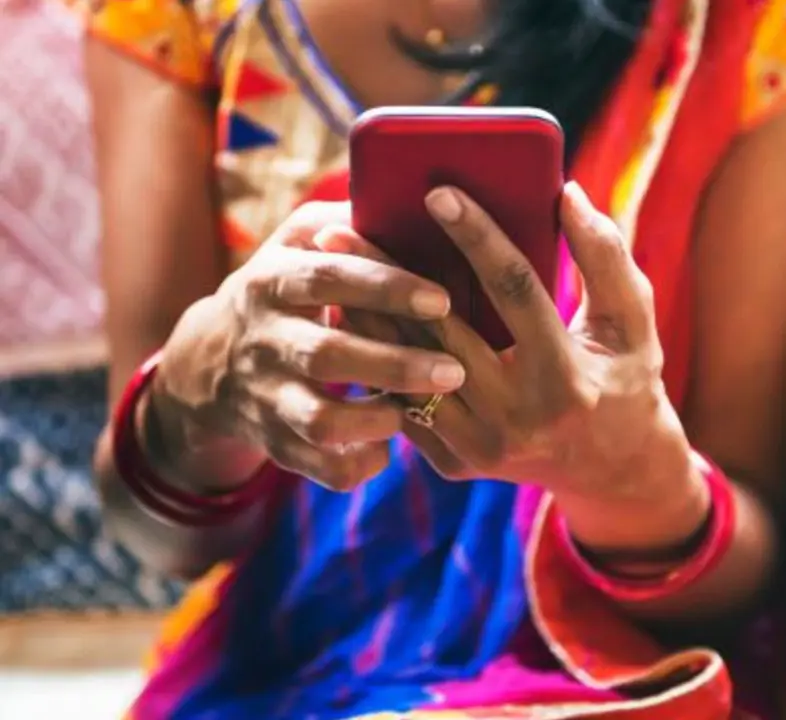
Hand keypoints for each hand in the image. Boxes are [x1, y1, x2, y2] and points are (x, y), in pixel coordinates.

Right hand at [149, 203, 465, 492]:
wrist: (207, 361)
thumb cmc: (286, 287)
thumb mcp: (299, 241)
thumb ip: (350, 220)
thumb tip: (416, 198)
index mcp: (275, 279)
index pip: (330, 277)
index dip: (386, 288)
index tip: (442, 300)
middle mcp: (265, 338)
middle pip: (327, 354)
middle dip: (394, 364)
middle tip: (454, 370)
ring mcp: (266, 394)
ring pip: (319, 419)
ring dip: (374, 419)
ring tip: (414, 410)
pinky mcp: (273, 440)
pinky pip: (316, 466)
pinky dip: (355, 465)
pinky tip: (386, 449)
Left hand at [346, 183, 707, 549]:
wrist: (613, 471)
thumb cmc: (627, 380)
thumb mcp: (632, 322)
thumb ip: (605, 257)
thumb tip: (566, 193)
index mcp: (567, 380)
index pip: (516, 292)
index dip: (477, 238)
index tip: (438, 192)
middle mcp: (519, 421)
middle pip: (440, 333)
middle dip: (389, 276)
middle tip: (342, 227)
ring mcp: (481, 448)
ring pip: (408, 373)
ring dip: (365, 318)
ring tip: (331, 267)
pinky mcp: (455, 464)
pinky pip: (404, 405)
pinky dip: (374, 360)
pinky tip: (348, 318)